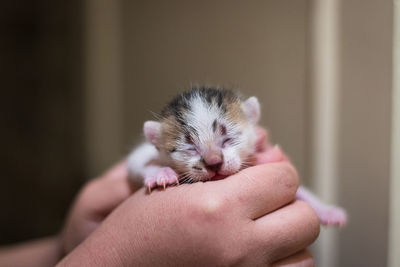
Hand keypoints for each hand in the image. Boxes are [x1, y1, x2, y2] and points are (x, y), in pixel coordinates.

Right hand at [58, 157, 318, 265]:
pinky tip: (256, 257)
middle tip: (263, 206)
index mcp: (218, 208)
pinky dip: (281, 265)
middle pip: (304, 219)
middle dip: (288, 206)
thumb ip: (228, 171)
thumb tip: (276, 158)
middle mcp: (239, 248)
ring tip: (262, 236)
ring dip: (289, 242)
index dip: (273, 173)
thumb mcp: (176, 184)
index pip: (285, 178)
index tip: (259, 177)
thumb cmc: (137, 228)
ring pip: (305, 258)